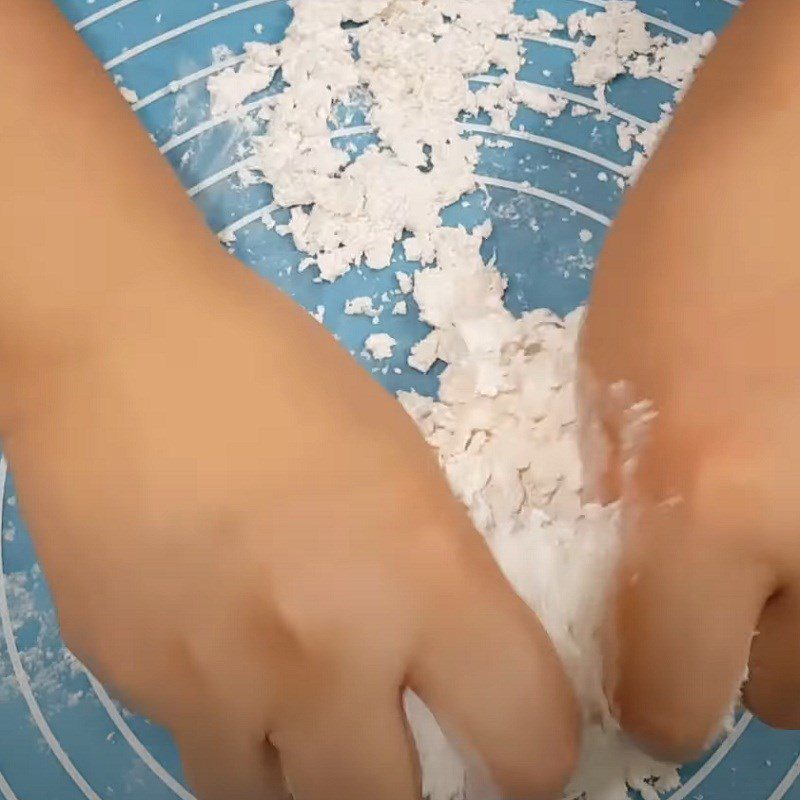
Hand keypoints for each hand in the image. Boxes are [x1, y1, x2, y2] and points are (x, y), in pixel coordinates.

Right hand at [3, 254, 577, 799]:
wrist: (120, 344)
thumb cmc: (280, 374)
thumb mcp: (401, 463)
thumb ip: (432, 574)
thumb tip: (436, 654)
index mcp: (419, 575)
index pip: (527, 738)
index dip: (538, 755)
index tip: (520, 745)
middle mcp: (323, 653)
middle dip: (414, 791)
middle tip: (407, 742)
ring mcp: (213, 680)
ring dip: (308, 771)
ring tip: (305, 704)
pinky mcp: (127, 678)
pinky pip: (196, 738)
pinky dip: (227, 715)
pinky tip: (217, 637)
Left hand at [579, 0, 799, 761]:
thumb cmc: (691, 251)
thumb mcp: (614, 389)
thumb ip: (632, 506)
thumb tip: (634, 594)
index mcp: (711, 503)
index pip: (675, 701)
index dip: (651, 701)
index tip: (644, 679)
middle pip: (782, 699)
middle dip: (738, 654)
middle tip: (723, 586)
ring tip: (785, 539)